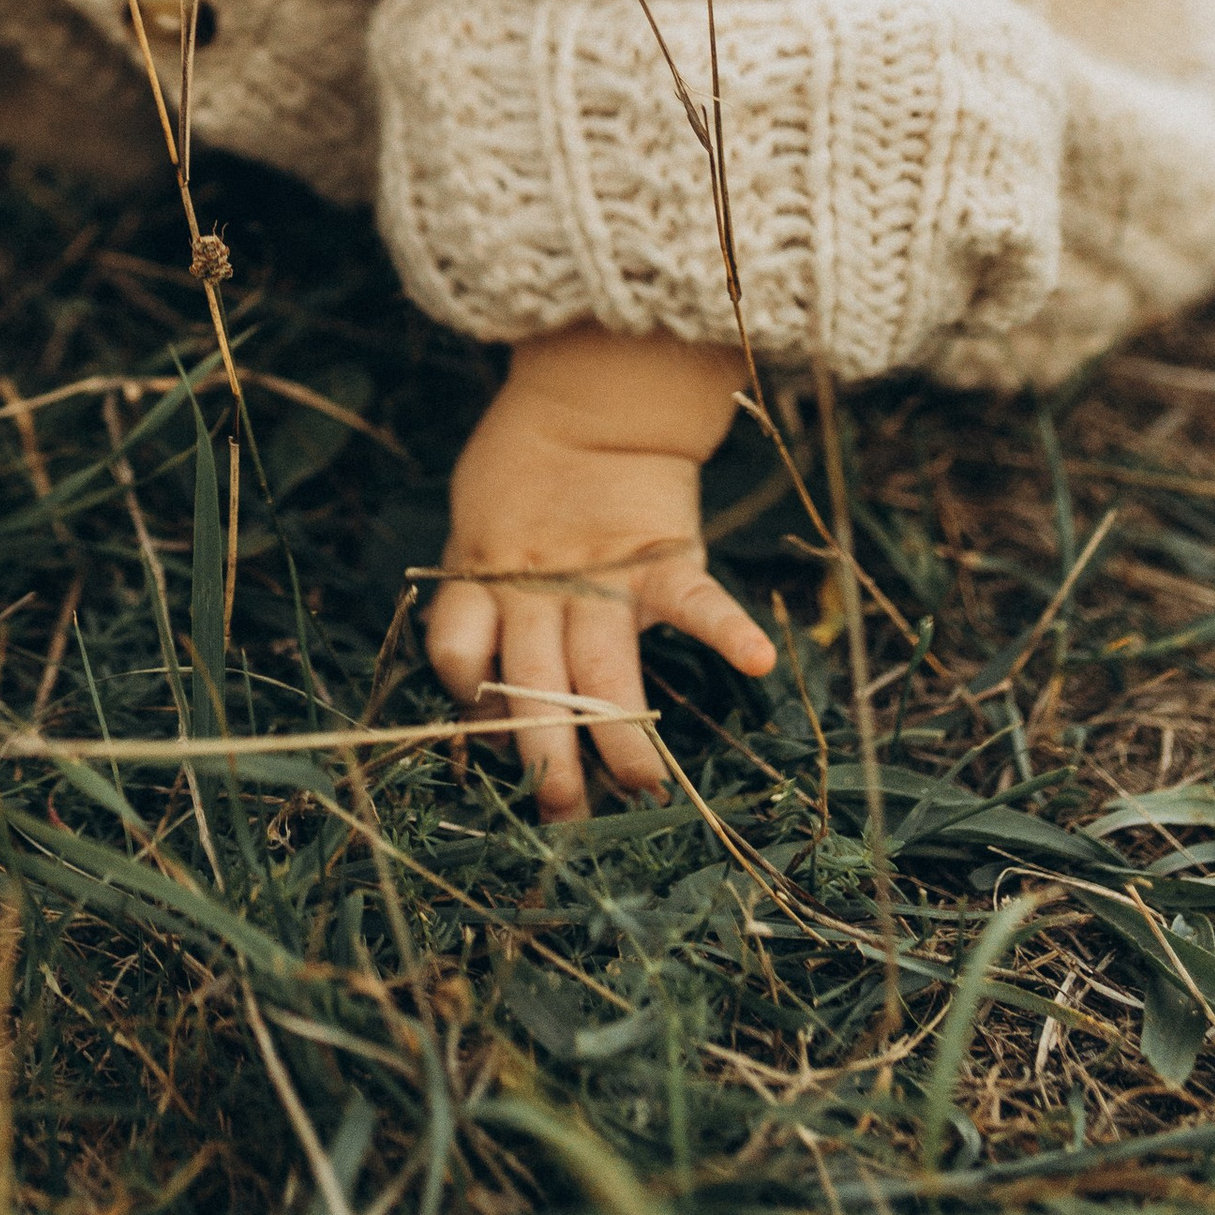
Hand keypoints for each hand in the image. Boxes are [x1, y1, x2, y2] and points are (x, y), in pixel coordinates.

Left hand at [424, 327, 775, 817]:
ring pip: (604, 668)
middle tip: (563, 814)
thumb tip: (473, 693)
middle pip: (535, 683)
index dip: (467, 700)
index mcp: (482, 579)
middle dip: (547, 754)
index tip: (488, 742)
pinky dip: (727, 628)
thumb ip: (474, 597)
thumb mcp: (475, 527)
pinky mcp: (658, 555)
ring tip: (644, 791)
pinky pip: (695, 599)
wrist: (588, 401)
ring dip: (623, 731)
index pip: (458, 654)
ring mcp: (601, 575)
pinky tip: (757, 661)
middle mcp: (536, 588)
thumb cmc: (522, 471)